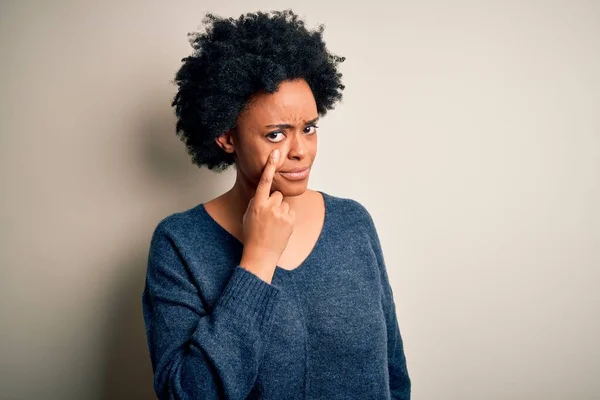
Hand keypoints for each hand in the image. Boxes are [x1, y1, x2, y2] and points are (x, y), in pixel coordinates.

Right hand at [239, 149, 294, 282]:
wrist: (262, 253)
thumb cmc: (252, 234)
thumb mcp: (249, 214)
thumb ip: (258, 201)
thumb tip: (266, 193)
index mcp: (258, 204)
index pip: (264, 181)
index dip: (270, 166)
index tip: (275, 154)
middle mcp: (270, 207)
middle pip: (276, 194)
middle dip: (273, 202)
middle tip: (268, 217)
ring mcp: (282, 213)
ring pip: (283, 203)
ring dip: (280, 210)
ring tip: (273, 224)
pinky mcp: (291, 220)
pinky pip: (289, 212)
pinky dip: (285, 217)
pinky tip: (279, 228)